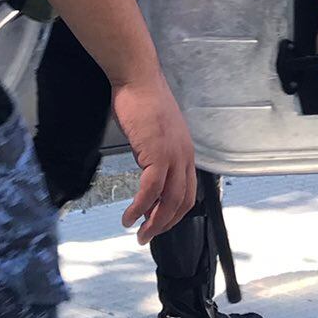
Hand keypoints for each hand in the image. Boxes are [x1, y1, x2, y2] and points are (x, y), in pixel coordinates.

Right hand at [110, 75, 196, 244]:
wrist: (138, 80)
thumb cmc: (142, 103)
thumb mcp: (155, 135)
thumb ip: (156, 157)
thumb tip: (149, 180)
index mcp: (186, 152)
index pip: (188, 192)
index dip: (174, 213)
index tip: (158, 224)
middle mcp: (185, 156)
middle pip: (182, 201)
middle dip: (165, 224)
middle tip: (147, 237)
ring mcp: (173, 155)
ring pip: (168, 200)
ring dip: (153, 222)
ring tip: (138, 233)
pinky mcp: (158, 154)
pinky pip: (150, 190)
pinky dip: (140, 208)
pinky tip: (129, 216)